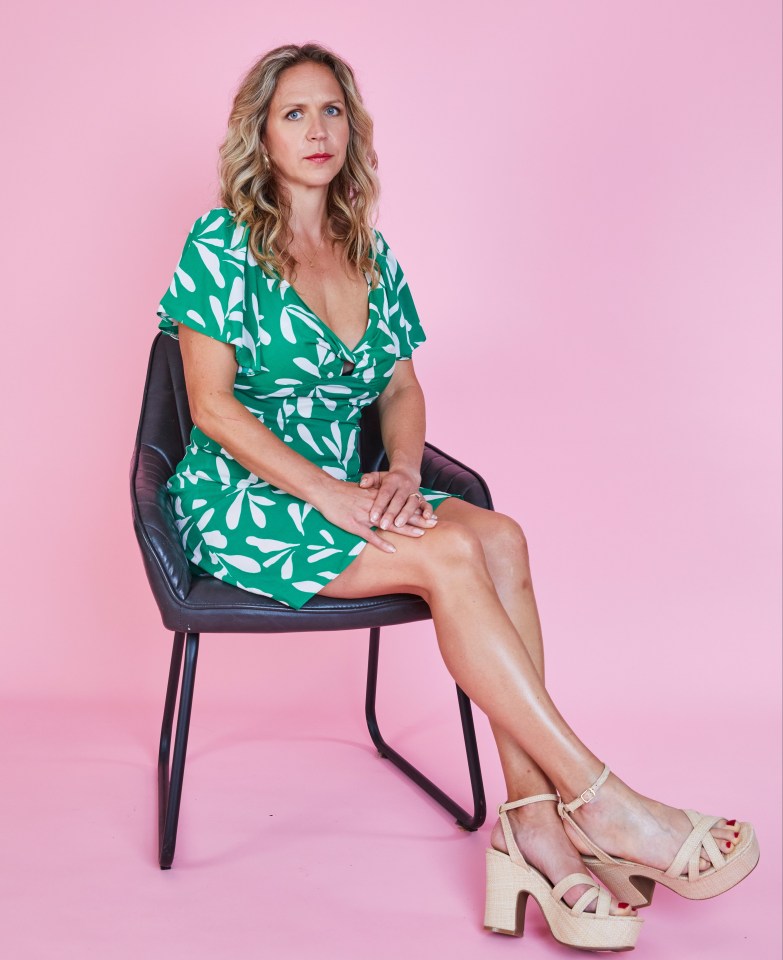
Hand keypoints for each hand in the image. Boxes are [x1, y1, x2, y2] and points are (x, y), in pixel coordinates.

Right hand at [315, 478, 431, 553]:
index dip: (416, 509)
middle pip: (400, 513)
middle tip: (434, 523)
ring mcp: (365, 516)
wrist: (325, 490)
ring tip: (421, 535)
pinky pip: (370, 536)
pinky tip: (392, 549)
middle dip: (418, 518)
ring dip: (405, 529)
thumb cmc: (343, 492)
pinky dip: (381, 543)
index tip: (431, 513)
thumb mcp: (362, 491)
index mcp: (378, 498)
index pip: (401, 504)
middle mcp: (376, 506)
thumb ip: (375, 498)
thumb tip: (386, 504)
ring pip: (389, 523)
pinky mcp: (355, 525)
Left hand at [358, 468, 438, 530]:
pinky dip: (428, 511)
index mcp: (392, 481)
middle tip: (383, 525)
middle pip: (398, 500)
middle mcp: (404, 486)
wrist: (407, 473)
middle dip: (391, 513)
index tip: (373, 517)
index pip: (385, 493)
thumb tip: (362, 484)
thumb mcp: (377, 476)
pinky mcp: (422, 498)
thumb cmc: (388, 479)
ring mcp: (415, 492)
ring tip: (399, 525)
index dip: (379, 505)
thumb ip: (369, 479)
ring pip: (412, 503)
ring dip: (406, 515)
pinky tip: (426, 518)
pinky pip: (427, 504)